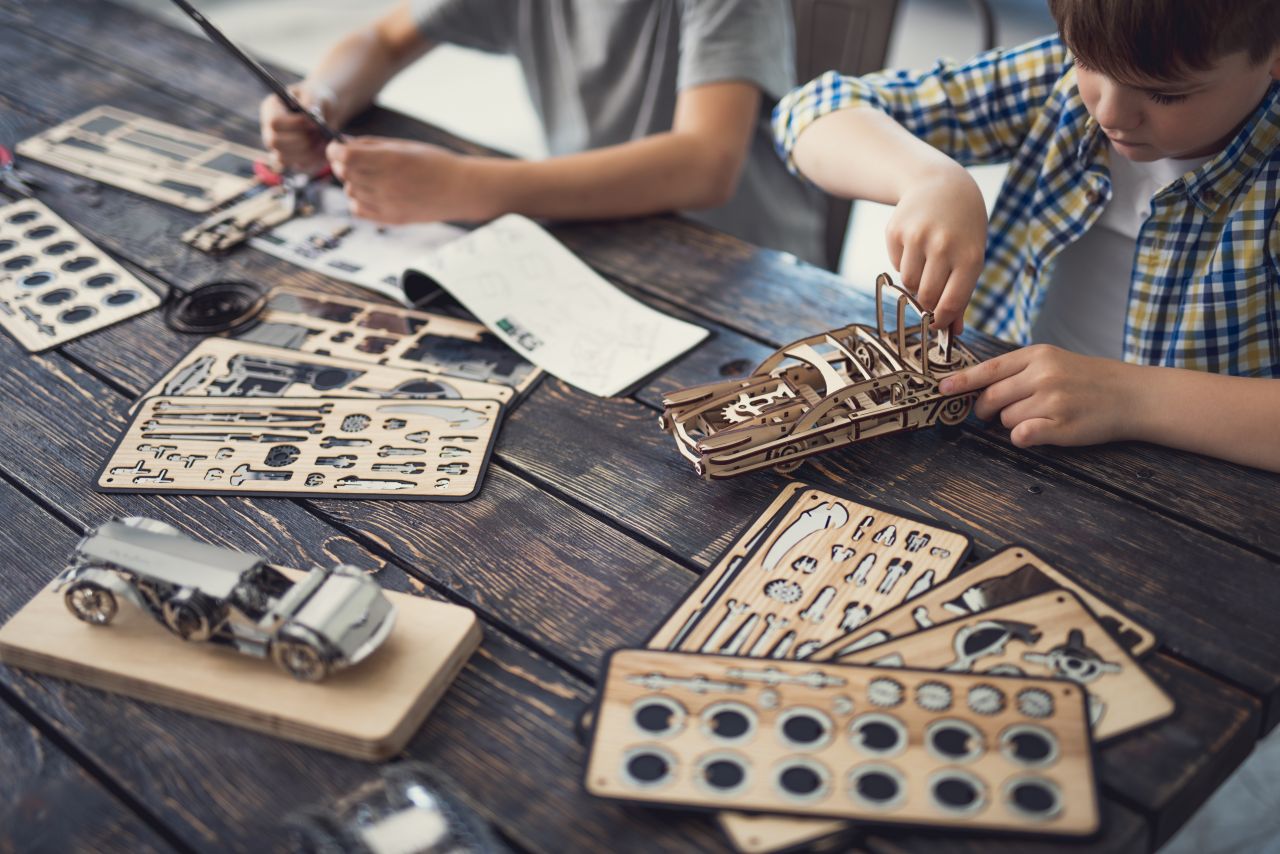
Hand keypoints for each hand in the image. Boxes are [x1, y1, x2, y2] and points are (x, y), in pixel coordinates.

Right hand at [259, 83, 335, 175]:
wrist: (324, 112)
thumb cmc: (316, 99)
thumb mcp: (315, 94)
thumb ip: (311, 102)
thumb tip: (310, 118)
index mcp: (270, 109)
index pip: (274, 122)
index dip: (294, 124)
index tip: (313, 121)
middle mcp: (269, 130)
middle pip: (275, 143)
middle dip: (301, 140)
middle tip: (319, 133)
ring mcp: (276, 147)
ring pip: (283, 158)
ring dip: (307, 152)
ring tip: (322, 140)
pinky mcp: (289, 159)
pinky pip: (296, 166)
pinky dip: (311, 161)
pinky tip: (321, 149)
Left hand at [326, 137, 486, 223]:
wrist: (460, 190)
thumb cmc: (435, 163)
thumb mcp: (404, 146)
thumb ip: (372, 145)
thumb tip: (343, 145)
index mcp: (391, 160)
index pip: (345, 156)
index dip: (335, 150)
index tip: (337, 148)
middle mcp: (387, 183)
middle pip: (344, 173)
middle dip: (342, 164)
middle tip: (352, 160)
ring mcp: (389, 203)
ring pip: (349, 191)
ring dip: (351, 182)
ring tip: (368, 177)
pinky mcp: (391, 218)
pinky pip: (358, 209)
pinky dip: (357, 200)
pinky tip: (370, 192)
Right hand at [886, 163, 986, 332]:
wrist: (941, 185)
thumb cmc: (962, 227)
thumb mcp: (971, 256)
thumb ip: (961, 294)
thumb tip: (952, 332)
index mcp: (969, 256)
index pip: (951, 302)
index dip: (942, 319)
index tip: (937, 324)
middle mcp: (943, 246)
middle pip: (926, 296)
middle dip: (926, 302)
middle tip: (930, 293)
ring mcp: (917, 236)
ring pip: (907, 283)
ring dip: (914, 281)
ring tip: (926, 263)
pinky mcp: (896, 231)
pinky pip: (895, 265)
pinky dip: (903, 263)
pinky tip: (915, 246)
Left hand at [938, 345, 1140, 447]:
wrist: (1131, 395)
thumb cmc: (1088, 380)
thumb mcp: (1053, 360)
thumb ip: (1018, 370)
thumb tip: (979, 386)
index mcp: (1037, 355)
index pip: (989, 369)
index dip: (962, 381)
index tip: (943, 389)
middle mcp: (1043, 375)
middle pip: (991, 397)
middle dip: (986, 410)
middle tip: (994, 413)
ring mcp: (1052, 400)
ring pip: (1005, 419)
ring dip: (1012, 423)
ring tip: (1038, 416)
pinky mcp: (1060, 425)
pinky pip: (1021, 436)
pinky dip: (1024, 437)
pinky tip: (1041, 430)